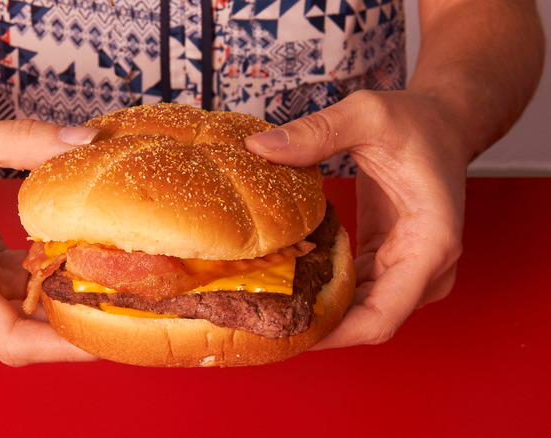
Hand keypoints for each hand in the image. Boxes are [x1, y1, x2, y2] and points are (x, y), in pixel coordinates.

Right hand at [0, 117, 98, 364]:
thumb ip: (25, 140)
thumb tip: (86, 141)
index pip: (8, 337)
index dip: (61, 346)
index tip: (106, 337)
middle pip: (25, 335)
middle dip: (77, 327)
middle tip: (131, 305)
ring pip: (28, 317)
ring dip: (69, 302)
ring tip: (119, 282)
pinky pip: (23, 292)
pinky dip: (54, 279)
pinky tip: (85, 258)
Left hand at [246, 90, 467, 347]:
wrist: (442, 122)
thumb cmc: (416, 121)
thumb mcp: (367, 115)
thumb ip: (317, 132)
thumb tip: (260, 148)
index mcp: (430, 245)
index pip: (382, 317)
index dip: (332, 334)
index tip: (284, 332)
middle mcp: (427, 268)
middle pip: (368, 323)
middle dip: (315, 327)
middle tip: (258, 318)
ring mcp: (410, 270)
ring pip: (360, 313)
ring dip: (316, 312)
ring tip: (263, 305)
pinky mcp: (389, 262)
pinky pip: (356, 293)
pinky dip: (324, 293)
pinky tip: (285, 283)